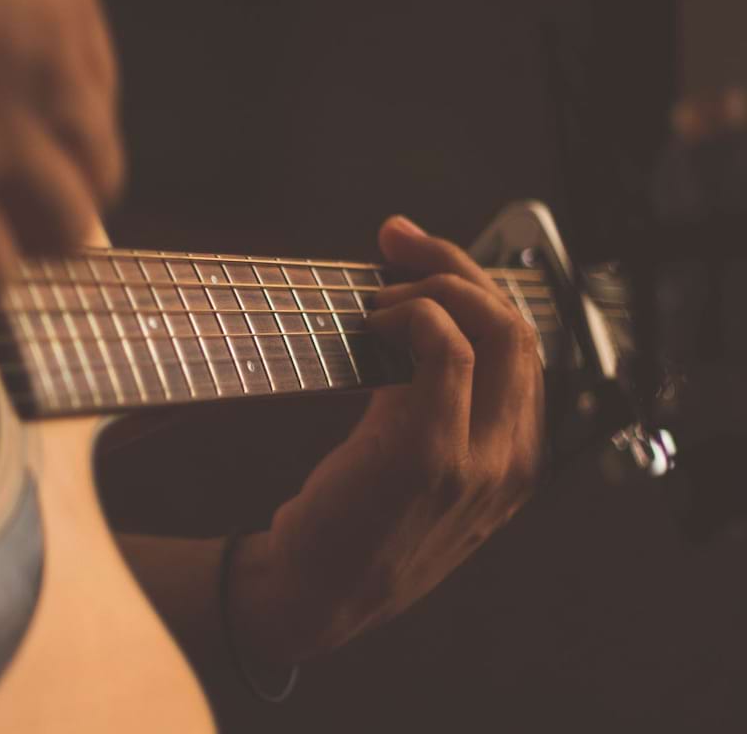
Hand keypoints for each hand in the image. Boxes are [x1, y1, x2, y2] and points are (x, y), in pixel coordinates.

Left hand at [233, 216, 543, 663]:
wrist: (314, 596)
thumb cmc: (352, 524)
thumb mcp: (417, 466)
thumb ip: (434, 402)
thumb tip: (414, 314)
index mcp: (516, 461)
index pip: (525, 348)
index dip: (477, 288)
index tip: (421, 256)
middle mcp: (513, 460)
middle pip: (519, 326)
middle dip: (460, 266)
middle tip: (400, 243)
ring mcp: (479, 459)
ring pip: (493, 329)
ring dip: (433, 286)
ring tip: (379, 293)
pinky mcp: (429, 452)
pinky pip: (445, 350)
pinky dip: (412, 316)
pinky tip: (373, 323)